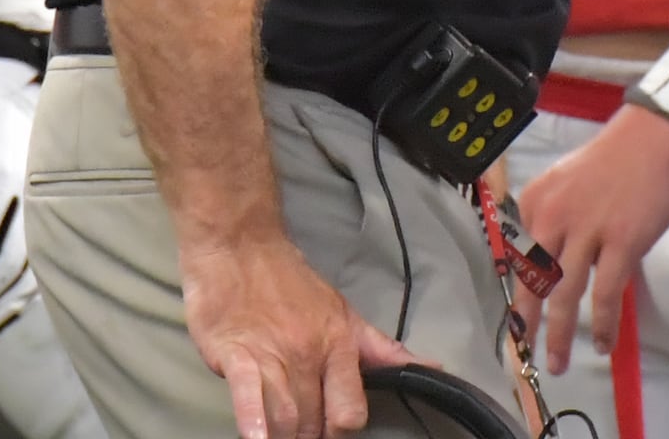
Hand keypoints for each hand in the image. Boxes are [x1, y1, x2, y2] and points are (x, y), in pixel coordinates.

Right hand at [182, 235, 408, 438]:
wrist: (242, 247)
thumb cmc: (293, 283)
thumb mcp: (346, 314)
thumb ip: (384, 350)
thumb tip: (433, 368)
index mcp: (339, 345)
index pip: (350, 409)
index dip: (340, 429)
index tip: (329, 430)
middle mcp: (309, 353)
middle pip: (313, 422)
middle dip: (308, 436)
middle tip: (301, 434)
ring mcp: (273, 353)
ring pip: (285, 417)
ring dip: (283, 436)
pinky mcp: (235, 353)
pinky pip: (248, 394)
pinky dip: (253, 421)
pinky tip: (256, 438)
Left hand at [515, 105, 668, 371]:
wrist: (654, 136)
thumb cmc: (615, 159)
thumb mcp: (566, 183)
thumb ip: (555, 220)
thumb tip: (555, 263)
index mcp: (535, 202)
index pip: (518, 258)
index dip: (518, 294)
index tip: (517, 321)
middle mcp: (552, 217)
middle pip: (533, 283)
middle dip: (527, 325)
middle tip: (525, 354)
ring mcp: (587, 231)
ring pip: (564, 296)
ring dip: (560, 336)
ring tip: (557, 363)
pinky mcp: (620, 243)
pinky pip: (605, 294)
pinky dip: (603, 324)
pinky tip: (603, 344)